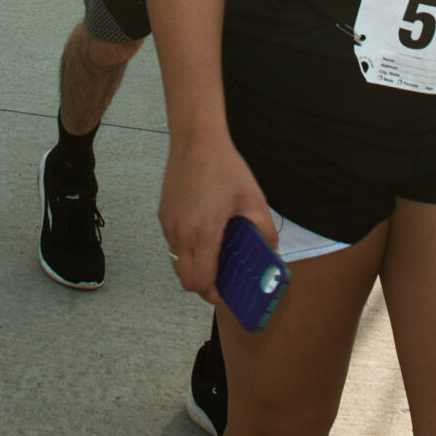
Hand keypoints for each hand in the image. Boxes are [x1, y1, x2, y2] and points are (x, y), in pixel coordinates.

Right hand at [160, 130, 271, 304]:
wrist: (196, 140)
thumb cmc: (224, 167)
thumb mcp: (254, 199)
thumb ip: (264, 230)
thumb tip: (271, 250)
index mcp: (204, 234)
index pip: (202, 282)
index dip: (215, 295)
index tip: (228, 294)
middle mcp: (181, 234)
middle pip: (186, 280)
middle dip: (205, 286)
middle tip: (223, 280)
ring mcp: (169, 225)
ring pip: (177, 264)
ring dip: (194, 268)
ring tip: (215, 256)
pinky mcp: (164, 216)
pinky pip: (173, 245)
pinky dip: (186, 251)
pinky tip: (204, 235)